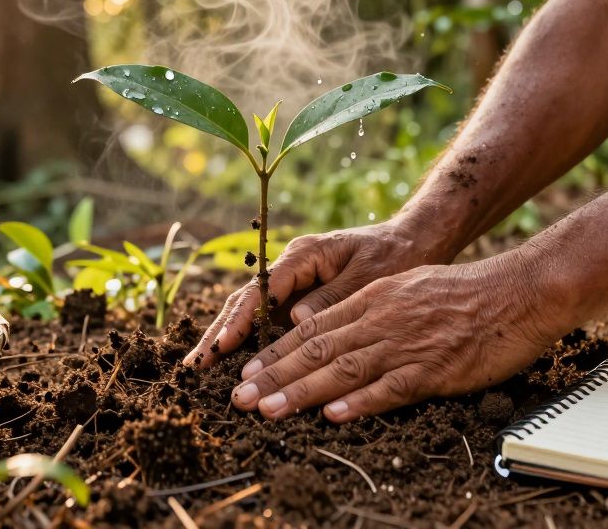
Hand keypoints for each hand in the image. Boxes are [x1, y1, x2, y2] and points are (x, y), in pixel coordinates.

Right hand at [183, 220, 450, 366]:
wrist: (413, 241)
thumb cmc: (395, 255)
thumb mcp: (369, 274)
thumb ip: (332, 295)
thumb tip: (297, 319)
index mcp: (305, 255)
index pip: (262, 290)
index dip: (240, 320)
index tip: (223, 346)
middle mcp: (292, 267)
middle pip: (246, 300)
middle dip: (219, 333)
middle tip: (194, 365)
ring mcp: (292, 281)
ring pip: (250, 311)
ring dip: (225, 338)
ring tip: (200, 367)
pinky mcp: (299, 296)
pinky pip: (268, 319)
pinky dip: (247, 339)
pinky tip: (229, 361)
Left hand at [228, 254, 568, 421]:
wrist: (518, 291)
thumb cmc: (467, 292)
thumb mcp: (408, 287)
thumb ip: (372, 307)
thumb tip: (338, 327)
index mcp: (373, 298)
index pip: (314, 326)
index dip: (277, 351)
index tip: (248, 370)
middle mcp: (381, 318)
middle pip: (317, 349)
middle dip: (274, 375)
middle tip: (240, 397)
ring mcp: (406, 344)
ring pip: (343, 370)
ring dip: (301, 392)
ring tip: (268, 409)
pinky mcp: (434, 368)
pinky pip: (391, 388)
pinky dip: (359, 403)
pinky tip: (332, 415)